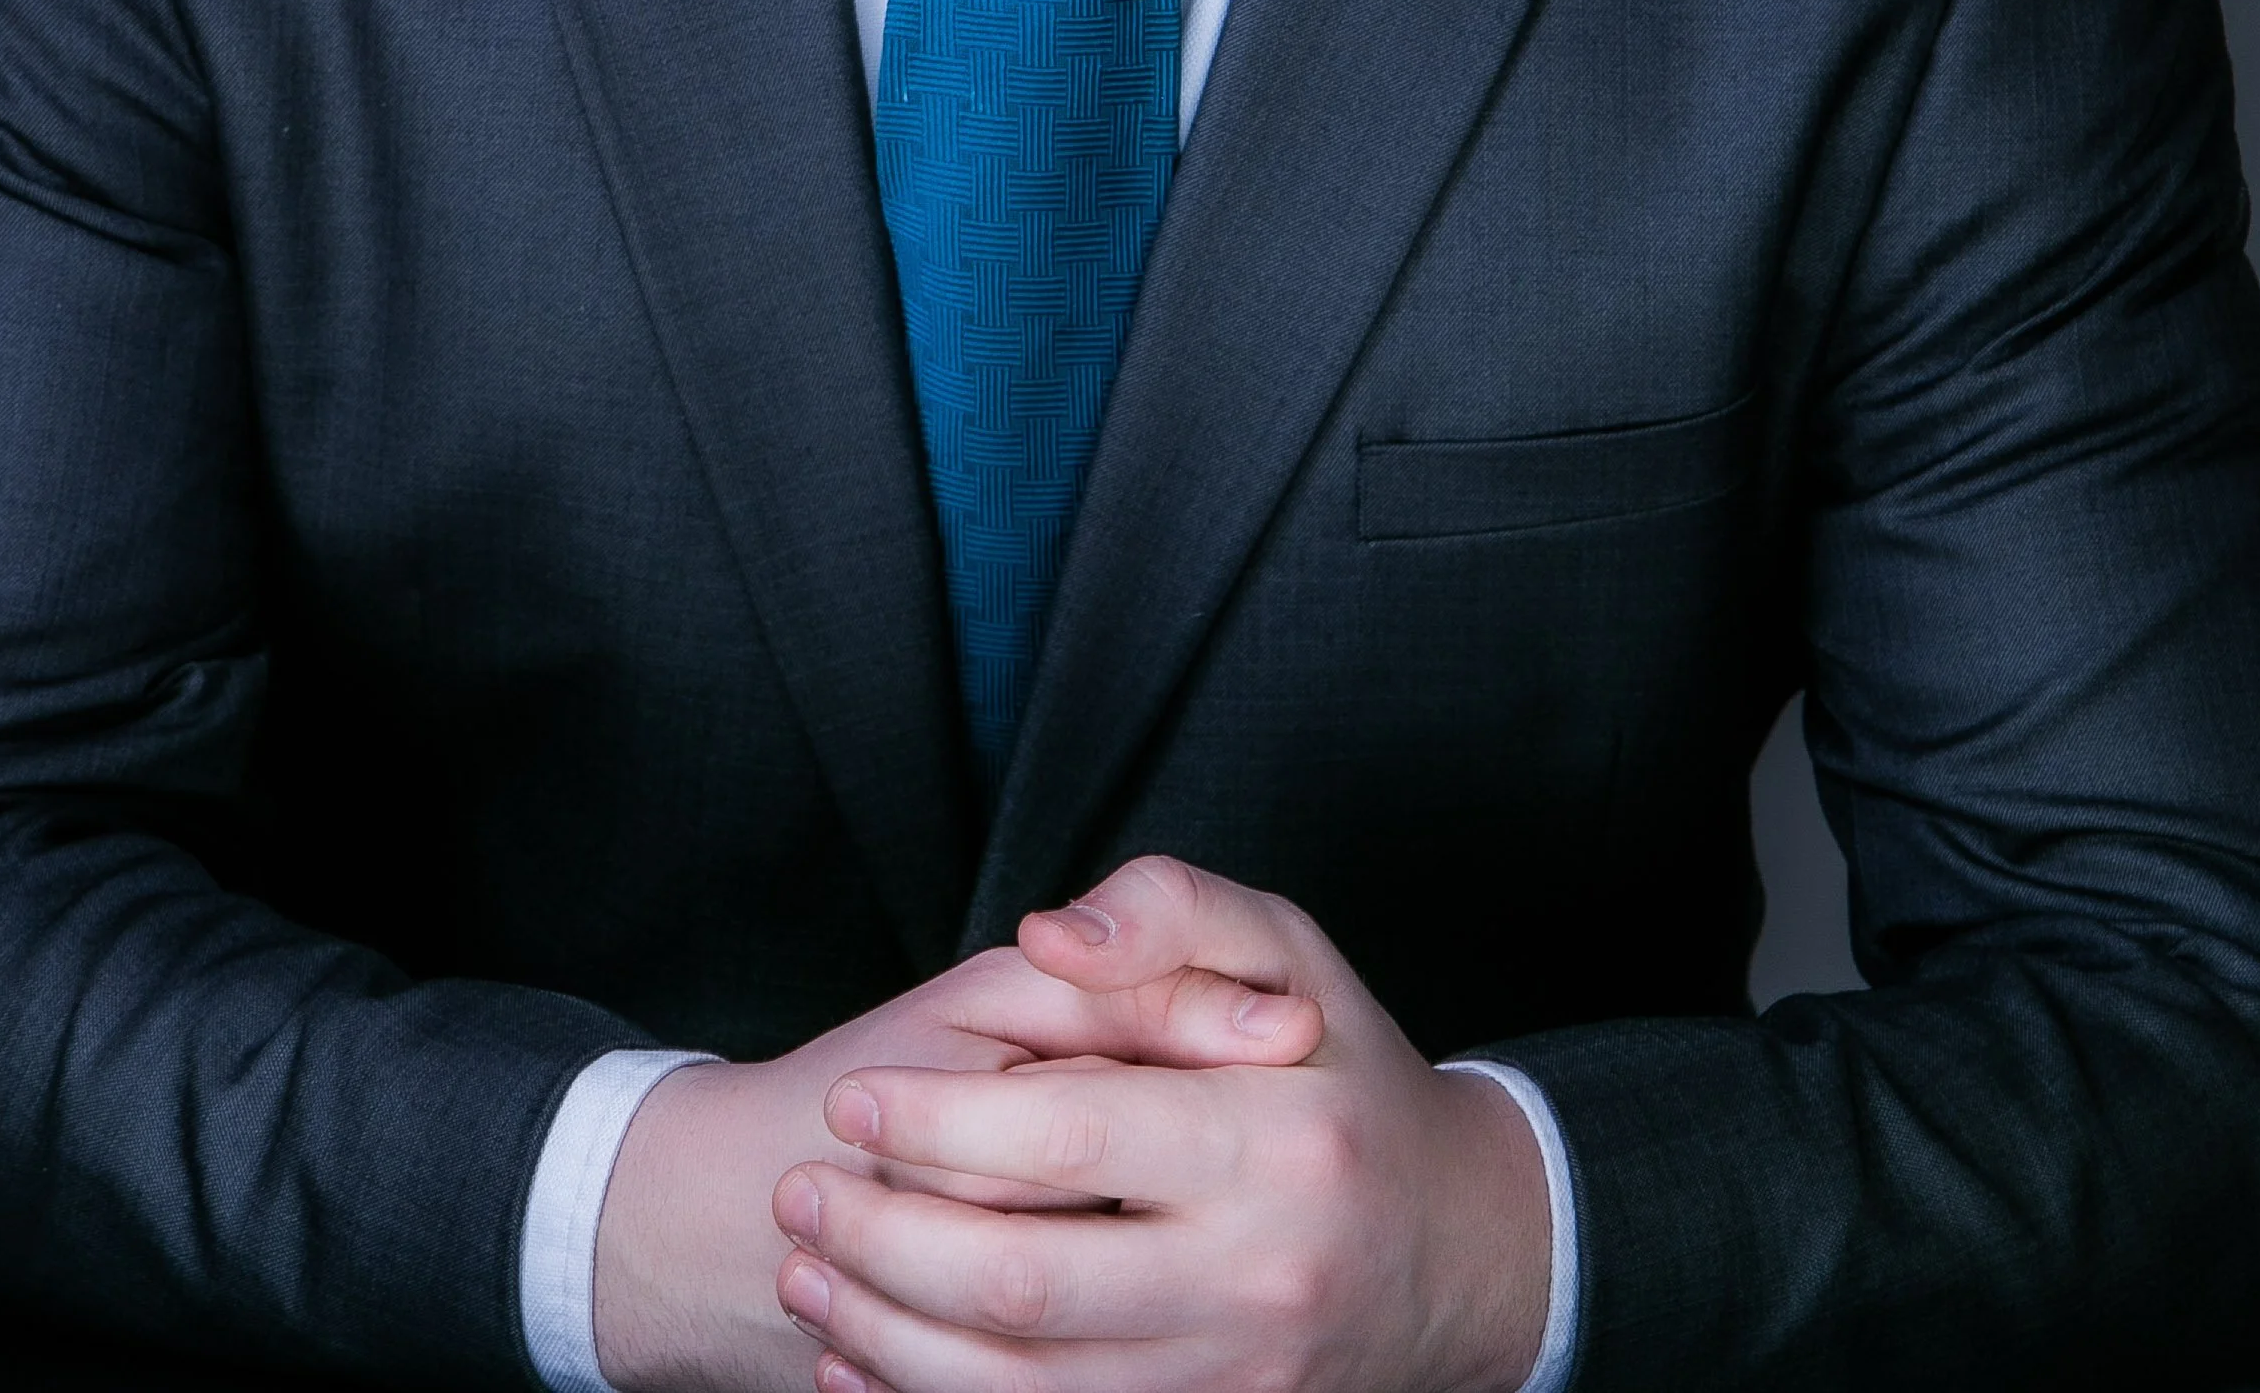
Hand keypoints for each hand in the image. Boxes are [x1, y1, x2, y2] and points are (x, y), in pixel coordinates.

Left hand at [768, 856, 1552, 1392]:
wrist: (1459, 1250)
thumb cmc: (1343, 1076)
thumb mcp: (1286, 948)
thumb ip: (1169, 913)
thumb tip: (1049, 938)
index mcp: (1277, 1139)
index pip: (1066, 1135)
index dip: (935, 1122)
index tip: (853, 1101)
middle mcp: (1260, 1275)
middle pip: (1023, 1285)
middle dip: (882, 1242)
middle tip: (800, 1193)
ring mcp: (1238, 1380)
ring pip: (1020, 1390)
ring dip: (889, 1339)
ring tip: (812, 1270)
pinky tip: (867, 1365)